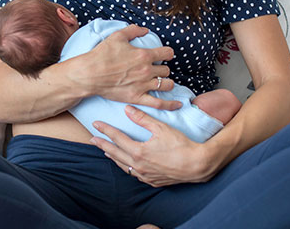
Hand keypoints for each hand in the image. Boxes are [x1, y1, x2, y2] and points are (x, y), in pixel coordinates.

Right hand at [80, 25, 180, 110]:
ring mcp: (143, 85)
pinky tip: (177, 105)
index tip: (165, 55)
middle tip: (155, 69)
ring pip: (166, 85)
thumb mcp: (117, 36)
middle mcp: (146, 70)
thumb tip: (145, 30)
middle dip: (162, 68)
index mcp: (144, 55)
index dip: (167, 53)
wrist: (90, 74)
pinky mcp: (137, 97)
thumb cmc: (102, 55)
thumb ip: (133, 30)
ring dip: (166, 82)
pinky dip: (170, 104)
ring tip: (162, 82)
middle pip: (166, 70)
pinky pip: (159, 103)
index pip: (167, 53)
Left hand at [90, 105, 214, 186]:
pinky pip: (134, 174)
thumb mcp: (161, 128)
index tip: (96, 124)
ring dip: (113, 157)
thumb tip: (128, 109)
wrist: (197, 165)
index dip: (105, 130)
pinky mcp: (152, 181)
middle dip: (103, 145)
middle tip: (93, 139)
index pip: (117, 138)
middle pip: (115, 154)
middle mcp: (138, 165)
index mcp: (138, 151)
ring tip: (106, 151)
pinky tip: (127, 164)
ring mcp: (144, 175)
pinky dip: (126, 167)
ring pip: (123, 166)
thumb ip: (143, 119)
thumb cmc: (181, 145)